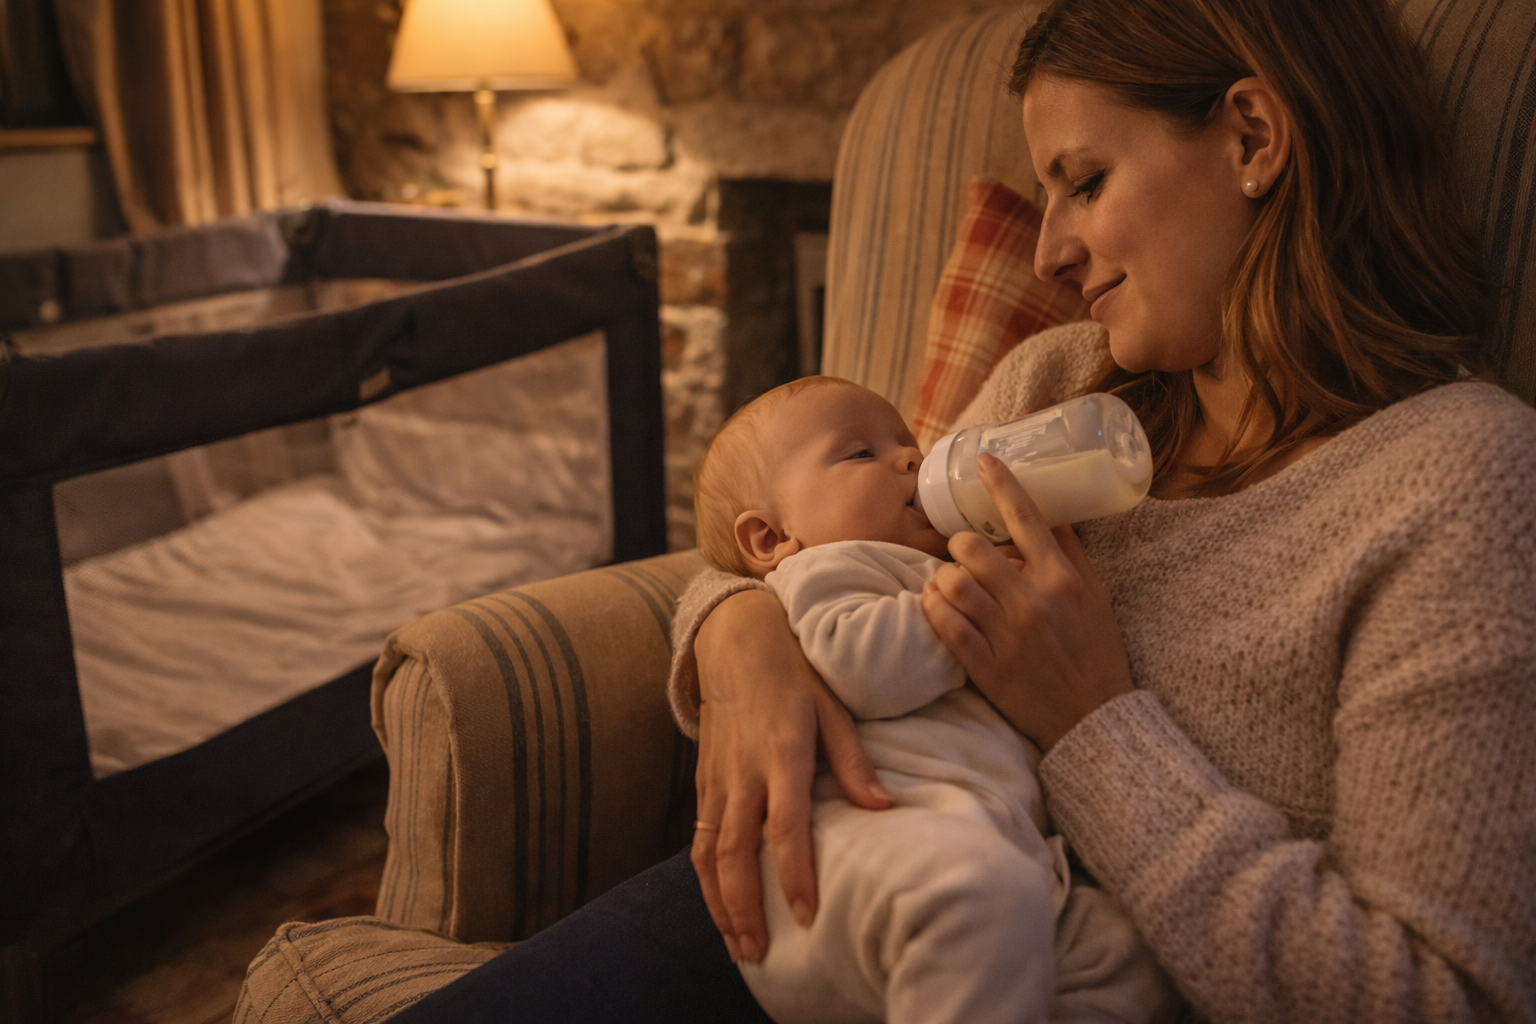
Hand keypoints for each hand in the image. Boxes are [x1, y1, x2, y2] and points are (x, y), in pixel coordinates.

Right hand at [691, 589, 891, 962]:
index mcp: (782, 752)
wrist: (736, 643)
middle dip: (745, 907)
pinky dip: (705, 879)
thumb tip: (882, 809)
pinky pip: (697, 839)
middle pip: (735, 851)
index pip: (784, 825)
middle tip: (760, 951)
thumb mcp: (833, 708)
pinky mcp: (703, 781)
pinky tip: (720, 908)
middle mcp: (743, 771)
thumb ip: (854, 761)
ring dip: (720, 903)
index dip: (794, 873)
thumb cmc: (795, 676)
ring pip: (708, 852)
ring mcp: (717, 778)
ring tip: (738, 945)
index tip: (807, 914)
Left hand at [921, 453, 1133, 750]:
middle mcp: (1033, 602)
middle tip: (963, 555)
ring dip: (943, 578)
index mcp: (1063, 580)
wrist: (1093, 719)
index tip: (982, 460)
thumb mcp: (1096, 598)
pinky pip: (943, 623)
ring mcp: (1006, 634)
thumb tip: (1051, 513)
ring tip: (949, 584)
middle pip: (971, 548)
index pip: (1026, 518)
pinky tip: (935, 605)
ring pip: (950, 583)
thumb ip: (1071, 555)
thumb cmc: (1096, 653)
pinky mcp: (984, 665)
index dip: (1001, 483)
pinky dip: (932, 608)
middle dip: (959, 544)